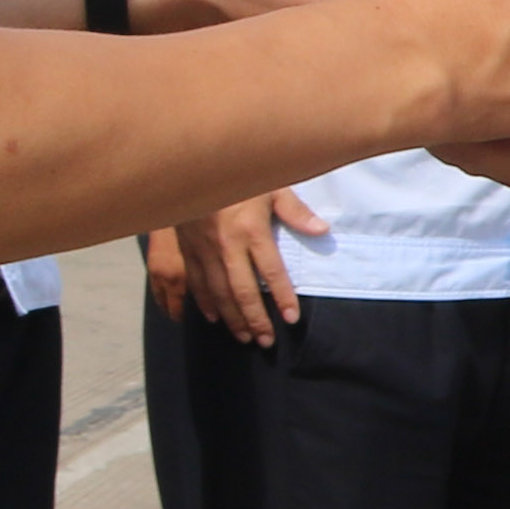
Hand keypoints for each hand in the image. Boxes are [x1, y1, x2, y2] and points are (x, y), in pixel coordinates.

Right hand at [168, 190, 319, 346]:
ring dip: (232, 318)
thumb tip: (322, 231)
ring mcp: (204, 250)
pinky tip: (214, 318)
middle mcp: (227, 245)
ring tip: (245, 337)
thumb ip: (295, 211)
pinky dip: (205, 303)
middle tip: (266, 342)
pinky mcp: (187, 249)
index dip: (282, 298)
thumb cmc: (238, 175)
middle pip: (243, 291)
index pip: (272, 272)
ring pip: (218, 293)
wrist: (192, 167)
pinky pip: (196, 283)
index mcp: (252, 230)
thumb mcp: (271, 186)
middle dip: (256, 320)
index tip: (290, 319)